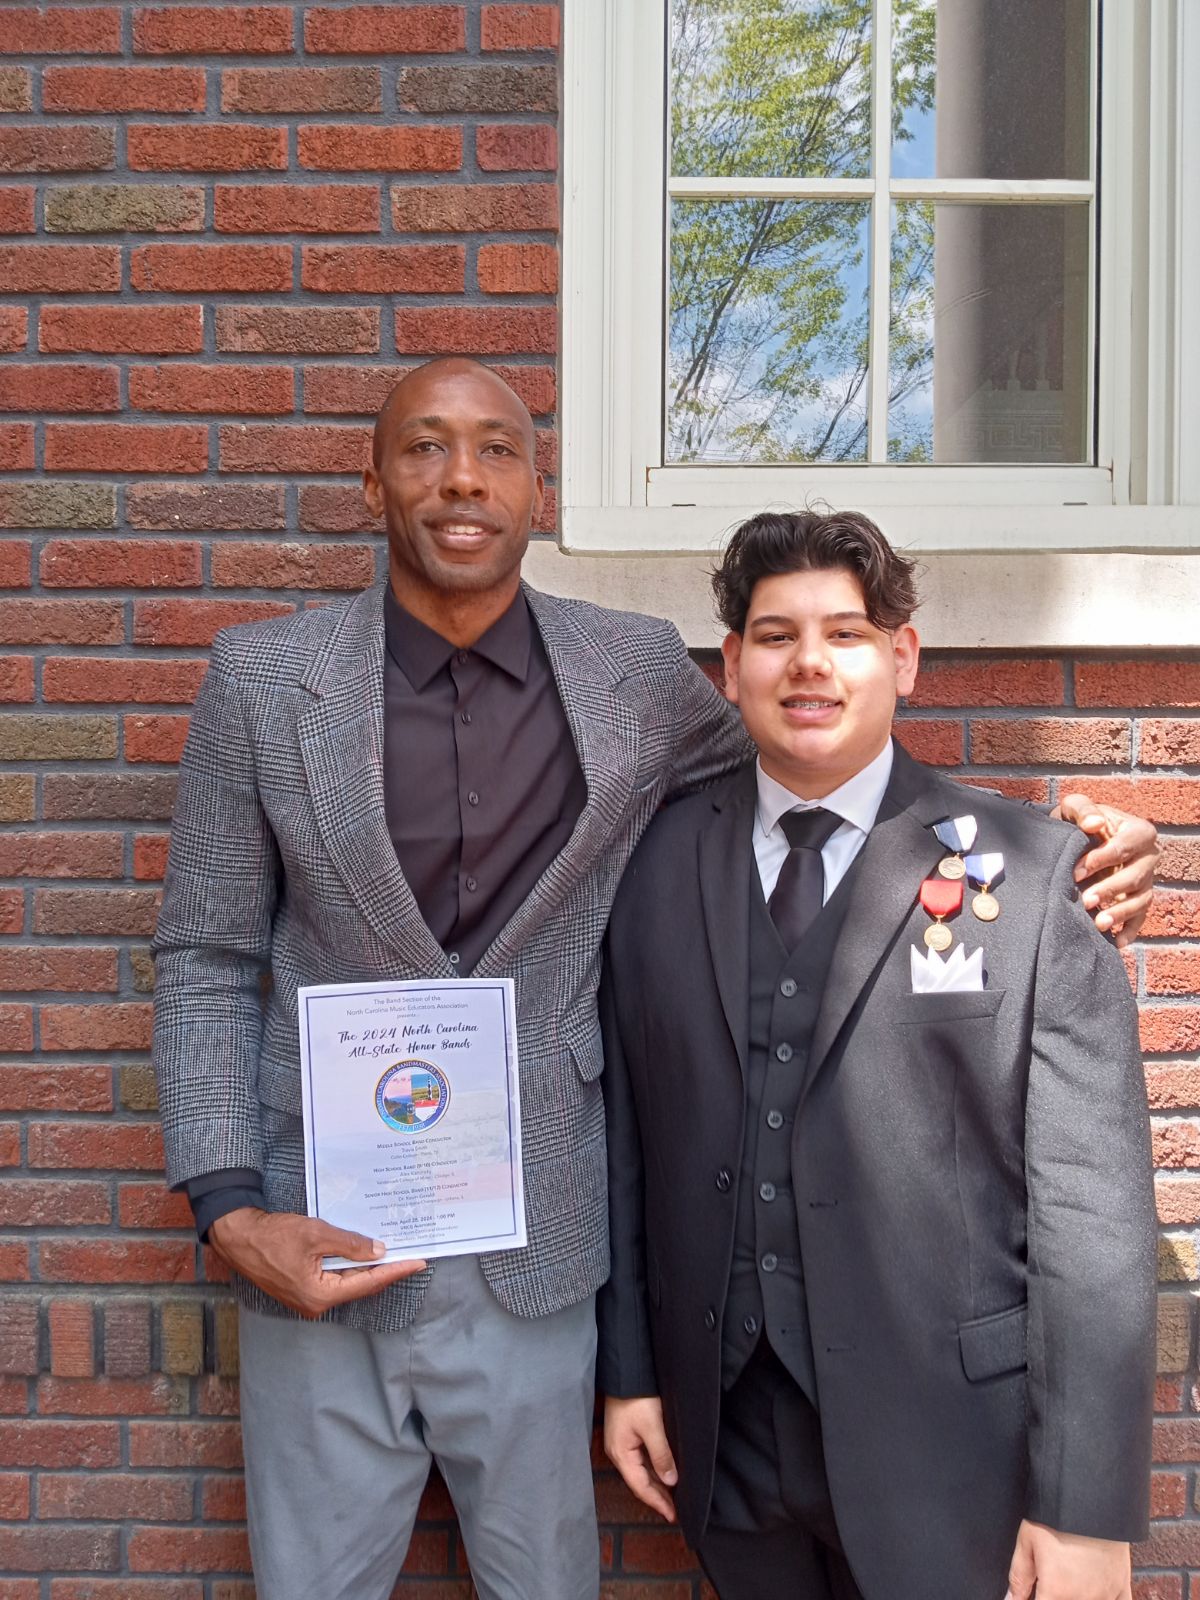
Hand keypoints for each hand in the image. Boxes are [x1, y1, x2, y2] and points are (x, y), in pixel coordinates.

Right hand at [208, 1207, 425, 1318]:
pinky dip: (350, 1267)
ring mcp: (307, 1298)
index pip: (368, 1283)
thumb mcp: (317, 1235)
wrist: (239, 1237)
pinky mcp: (302, 1289)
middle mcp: (315, 1303)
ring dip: (368, 1268)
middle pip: (359, 1285)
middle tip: (412, 1255)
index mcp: (320, 1295)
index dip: (395, 1271)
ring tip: (394, 1253)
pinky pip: (334, 1279)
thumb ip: (350, 1245)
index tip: (418, 1262)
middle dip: (385, 1270)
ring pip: (347, 1282)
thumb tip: (378, 1252)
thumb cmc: (273, 1236)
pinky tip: (363, 1254)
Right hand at [603, 1395, 677, 1522]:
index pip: (640, 1487)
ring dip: (656, 1484)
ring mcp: (621, 1443)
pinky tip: (663, 1473)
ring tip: (672, 1496)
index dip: (657, 1502)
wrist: (627, 1373)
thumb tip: (670, 1481)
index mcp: (621, 1454)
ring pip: (641, 1471)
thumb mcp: (652, 1427)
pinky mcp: (626, 1434)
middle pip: (639, 1481)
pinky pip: (640, 1459)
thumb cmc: (636, 1398)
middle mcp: (618, 1452)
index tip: (673, 1515)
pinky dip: (653, 1469)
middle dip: (657, 1496)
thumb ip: (661, 1455)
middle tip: (676, 1510)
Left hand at [1006, 1519, 1130, 1599]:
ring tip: (1070, 1578)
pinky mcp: (1121, 1586)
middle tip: (1052, 1576)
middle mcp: (1081, 1598)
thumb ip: (1019, 1575)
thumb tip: (1012, 1599)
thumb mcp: (1028, 1539)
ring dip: (1075, 1596)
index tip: (1036, 1591)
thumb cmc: (1057, 1515)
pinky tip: (1093, 1589)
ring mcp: (1105, 1595)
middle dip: (1056, 1594)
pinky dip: (1105, 1599)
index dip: (1036, 1598)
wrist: (1093, 1497)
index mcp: (1056, 1590)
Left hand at [1054, 793, 1158, 945]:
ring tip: (1098, 923)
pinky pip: (1139, 918)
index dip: (1101, 859)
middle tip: (1086, 900)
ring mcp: (1146, 880)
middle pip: (1135, 877)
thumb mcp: (1074, 808)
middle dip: (1110, 889)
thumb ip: (1082, 809)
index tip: (1076, 871)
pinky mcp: (1138, 899)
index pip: (1123, 848)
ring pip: (1140, 900)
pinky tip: (1116, 943)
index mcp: (1139, 831)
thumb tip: (1094, 824)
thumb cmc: (1077, 822)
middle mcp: (1148, 857)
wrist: (1075, 839)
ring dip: (1120, 913)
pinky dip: (1129, 931)